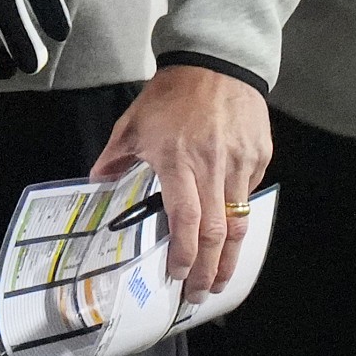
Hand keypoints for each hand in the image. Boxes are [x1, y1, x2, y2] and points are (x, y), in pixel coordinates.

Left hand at [91, 65, 271, 299]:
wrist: (216, 63)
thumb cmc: (171, 94)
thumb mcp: (133, 122)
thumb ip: (116, 156)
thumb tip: (97, 181)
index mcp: (177, 160)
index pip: (186, 219)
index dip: (185, 253)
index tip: (178, 276)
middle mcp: (212, 167)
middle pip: (217, 232)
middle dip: (211, 270)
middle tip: (202, 293)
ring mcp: (240, 164)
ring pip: (240, 222)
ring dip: (231, 256)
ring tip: (222, 279)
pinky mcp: (259, 158)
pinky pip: (249, 196)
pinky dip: (240, 217)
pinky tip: (230, 231)